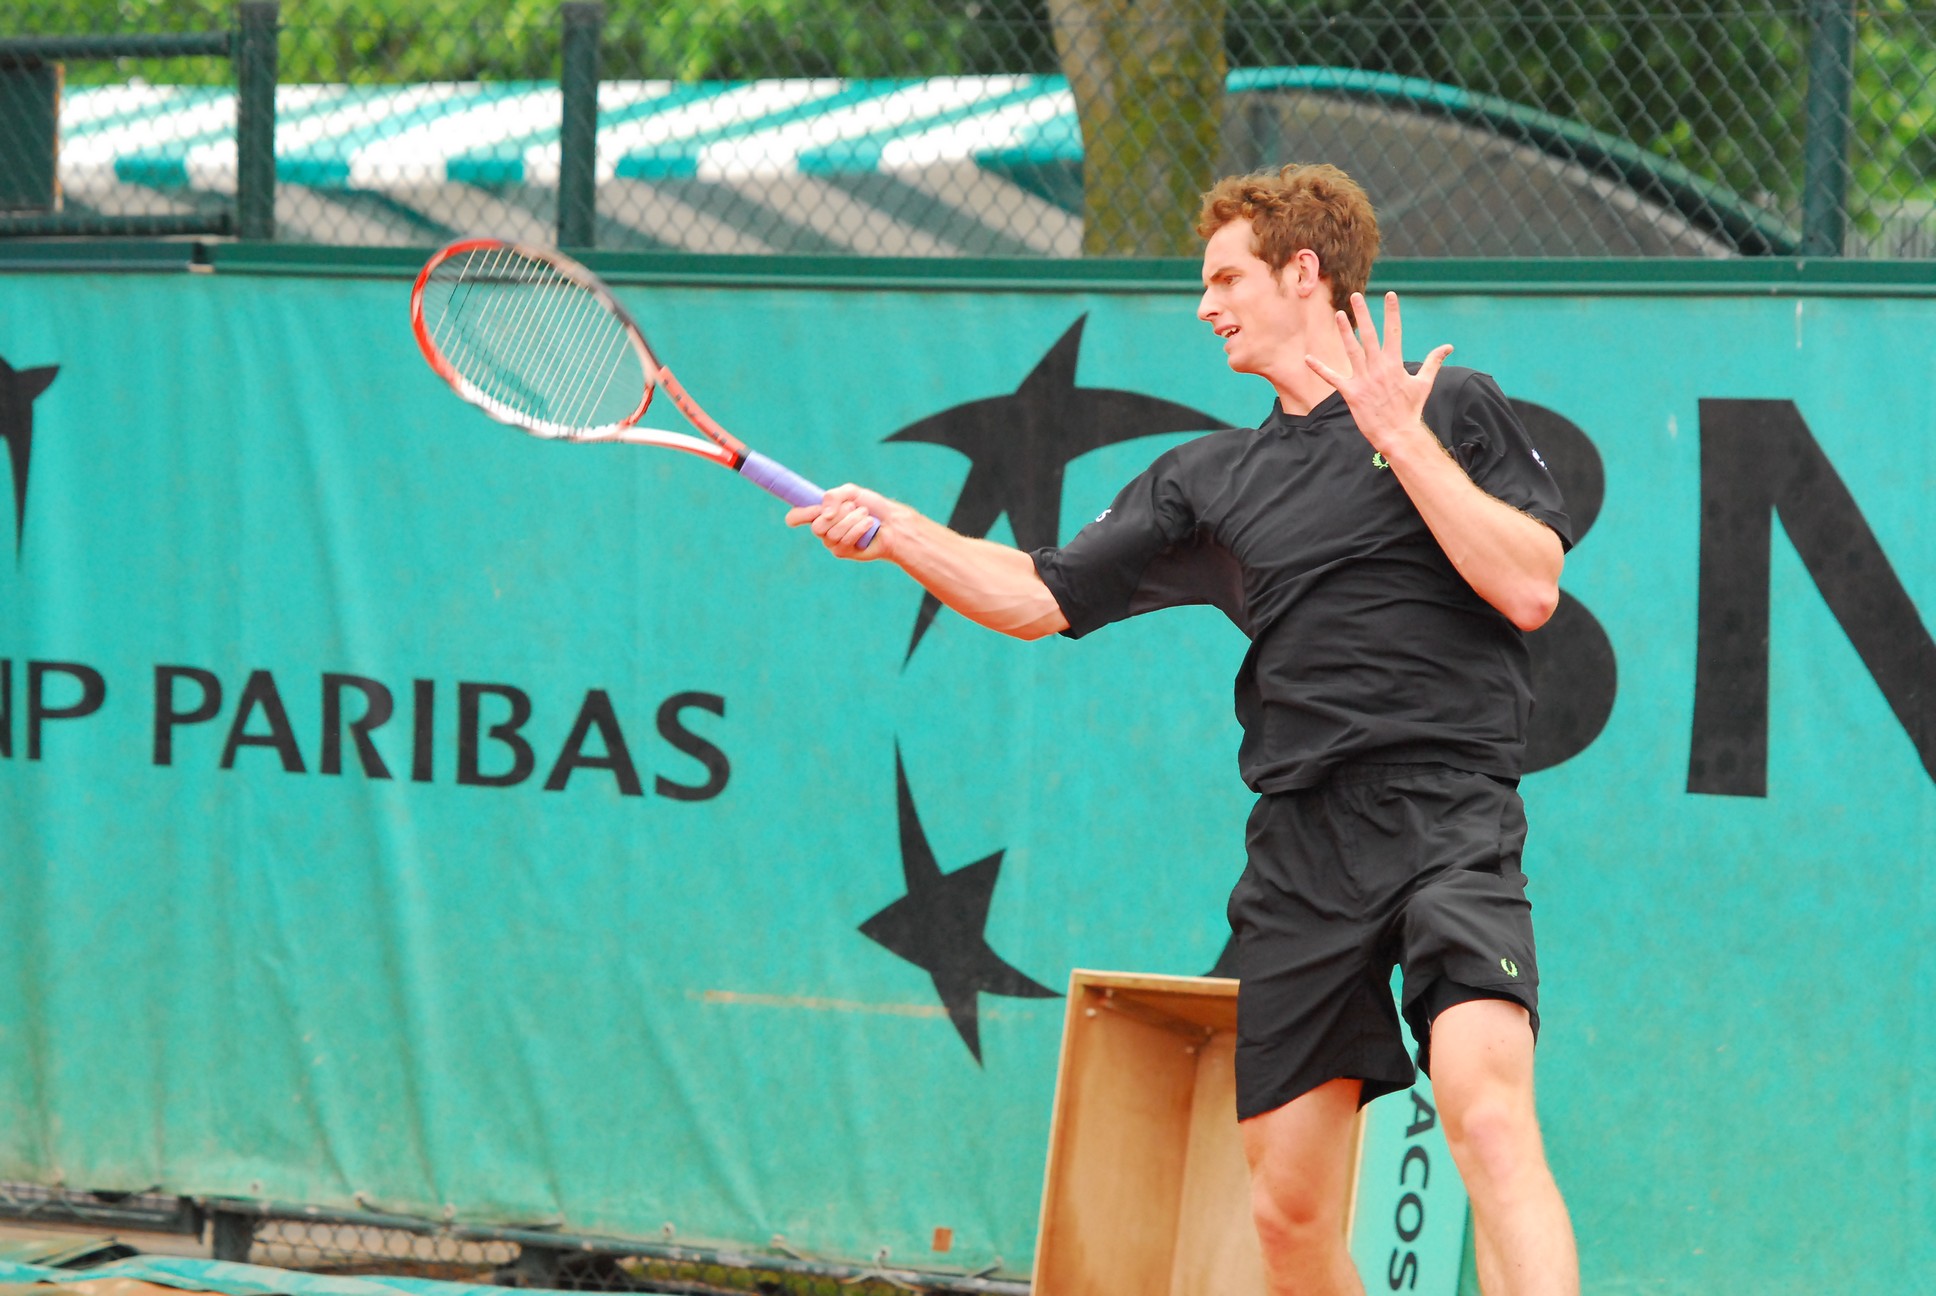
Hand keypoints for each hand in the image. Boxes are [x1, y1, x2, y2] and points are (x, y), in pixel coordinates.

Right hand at [786, 483, 894, 560]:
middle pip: (816, 527)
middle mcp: (821, 529)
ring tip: (864, 514)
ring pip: (833, 534)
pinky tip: (868, 524)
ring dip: (852, 519)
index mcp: (818, 513)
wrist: (890, 521)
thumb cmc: (870, 506)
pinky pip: (845, 540)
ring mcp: (831, 542)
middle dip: (838, 514)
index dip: (799, 515)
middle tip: (852, 507)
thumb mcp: (851, 492)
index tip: (815, 509)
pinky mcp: (842, 552)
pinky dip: (859, 528)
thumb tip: (824, 514)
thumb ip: (833, 496)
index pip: (794, 517)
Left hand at [1304, 291, 1452, 452]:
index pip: (1394, 331)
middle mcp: (1378, 367)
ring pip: (1352, 350)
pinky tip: (1308, 359)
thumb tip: (1448, 347)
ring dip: (1345, 332)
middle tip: (1356, 296)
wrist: (1399, 434)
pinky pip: (1333, 378)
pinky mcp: (1351, 393)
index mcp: (1395, 363)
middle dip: (1364, 314)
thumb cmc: (1411, 410)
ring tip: (1339, 315)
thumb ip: (1433, 362)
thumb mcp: (1424, 384)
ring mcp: (1364, 379)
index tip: (1390, 295)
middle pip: (1370, 335)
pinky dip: (1320, 368)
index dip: (1392, 312)